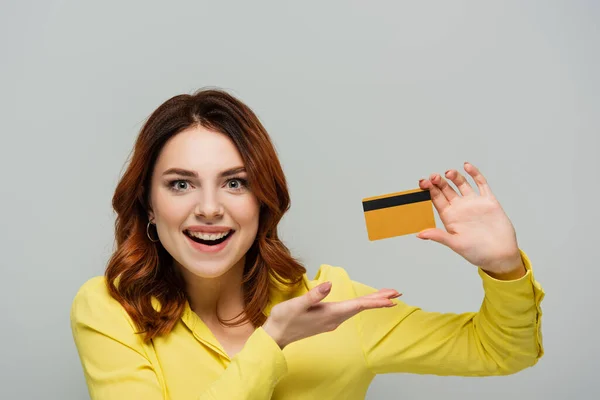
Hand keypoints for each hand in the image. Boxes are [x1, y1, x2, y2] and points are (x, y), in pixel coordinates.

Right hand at [262, 282, 400, 348]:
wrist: (275, 336)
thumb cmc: (284, 319)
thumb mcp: (297, 305)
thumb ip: (314, 295)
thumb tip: (330, 285)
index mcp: (330, 314)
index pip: (358, 306)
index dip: (376, 301)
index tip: (392, 299)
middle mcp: (334, 319)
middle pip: (361, 307)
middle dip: (380, 300)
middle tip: (397, 293)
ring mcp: (331, 321)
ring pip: (356, 310)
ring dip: (372, 302)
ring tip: (386, 296)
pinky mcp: (326, 320)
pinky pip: (349, 311)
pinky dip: (361, 305)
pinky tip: (363, 303)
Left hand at [416, 162, 524, 277]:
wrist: (500, 254)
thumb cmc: (477, 252)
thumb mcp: (456, 244)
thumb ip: (439, 236)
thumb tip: (420, 234)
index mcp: (449, 217)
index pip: (436, 199)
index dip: (429, 190)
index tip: (423, 183)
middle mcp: (460, 208)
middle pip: (446, 189)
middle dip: (439, 182)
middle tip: (434, 176)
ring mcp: (474, 203)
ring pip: (461, 184)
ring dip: (454, 176)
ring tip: (449, 173)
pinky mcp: (488, 200)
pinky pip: (481, 183)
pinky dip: (474, 174)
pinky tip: (467, 166)